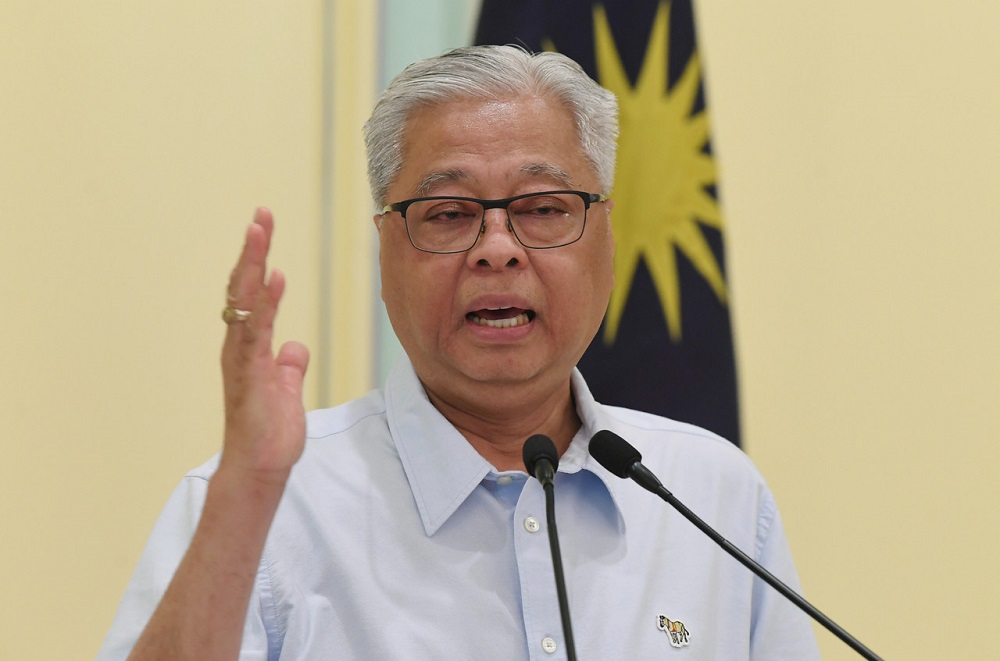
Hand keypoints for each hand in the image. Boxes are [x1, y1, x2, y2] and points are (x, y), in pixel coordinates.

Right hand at [220, 207, 309, 484]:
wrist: (260, 468)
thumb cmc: (270, 433)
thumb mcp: (287, 391)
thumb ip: (289, 366)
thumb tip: (295, 347)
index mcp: (250, 347)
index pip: (253, 295)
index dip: (258, 262)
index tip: (264, 229)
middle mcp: (240, 346)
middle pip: (244, 288)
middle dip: (253, 250)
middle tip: (261, 215)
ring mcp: (242, 357)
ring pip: (244, 301)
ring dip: (253, 264)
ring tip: (260, 229)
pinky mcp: (249, 373)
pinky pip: (255, 331)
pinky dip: (264, 303)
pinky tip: (273, 277)